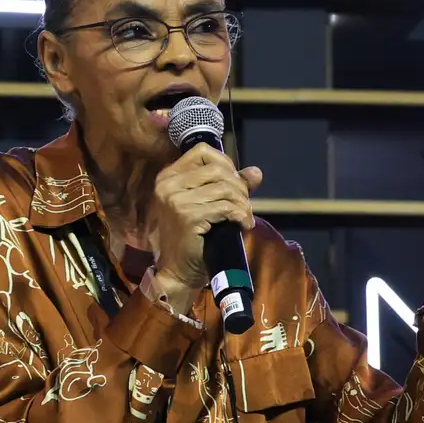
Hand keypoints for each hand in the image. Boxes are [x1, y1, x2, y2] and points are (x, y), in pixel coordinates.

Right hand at [152, 144, 262, 312]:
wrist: (177, 271)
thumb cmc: (191, 239)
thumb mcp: (208, 206)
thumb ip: (229, 186)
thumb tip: (256, 172)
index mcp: (168, 177)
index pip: (202, 151)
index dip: (225, 162)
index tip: (235, 182)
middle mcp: (168, 185)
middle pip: (217, 169)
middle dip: (239, 186)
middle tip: (245, 204)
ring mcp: (176, 200)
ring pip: (225, 188)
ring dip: (243, 203)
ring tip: (245, 216)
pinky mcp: (188, 216)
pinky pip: (226, 207)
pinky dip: (241, 215)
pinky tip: (244, 225)